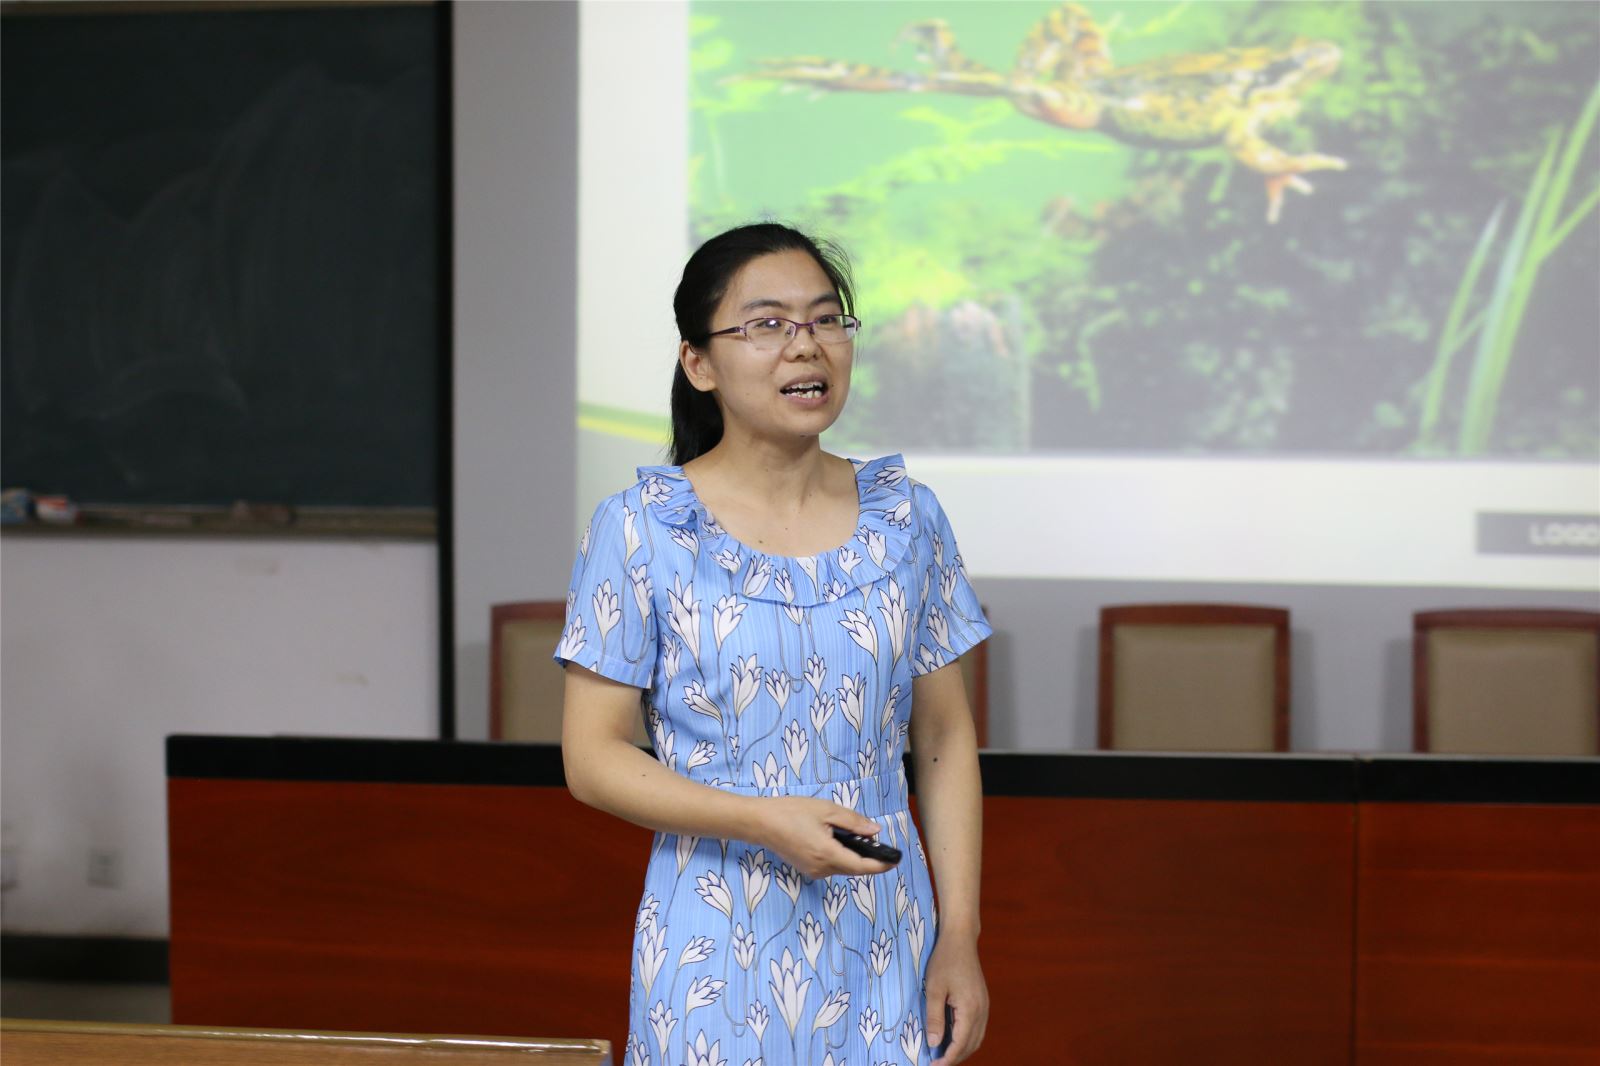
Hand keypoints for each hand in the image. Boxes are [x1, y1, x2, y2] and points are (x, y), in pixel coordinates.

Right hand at [754, 796, 894, 878]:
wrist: (760, 822)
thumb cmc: (791, 812)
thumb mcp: (826, 810)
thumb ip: (853, 821)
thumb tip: (875, 831)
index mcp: (828, 854)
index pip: (863, 866)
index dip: (882, 865)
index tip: (896, 859)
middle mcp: (822, 869)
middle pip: (854, 869)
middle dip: (869, 859)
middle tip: (881, 844)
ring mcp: (813, 871)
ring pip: (843, 868)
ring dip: (854, 857)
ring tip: (859, 837)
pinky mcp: (807, 869)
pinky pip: (831, 866)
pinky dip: (841, 856)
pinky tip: (840, 841)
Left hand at [925, 935, 986, 1062]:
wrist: (960, 939)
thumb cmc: (944, 960)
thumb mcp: (934, 989)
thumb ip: (934, 1018)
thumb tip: (933, 1044)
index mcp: (970, 1009)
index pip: (960, 1044)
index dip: (947, 1059)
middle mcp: (982, 1011)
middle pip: (971, 1045)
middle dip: (955, 1058)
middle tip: (936, 1063)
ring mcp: (984, 1006)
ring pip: (976, 1038)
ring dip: (961, 1050)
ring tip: (943, 1055)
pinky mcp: (982, 1001)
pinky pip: (977, 1028)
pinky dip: (966, 1038)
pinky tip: (952, 1038)